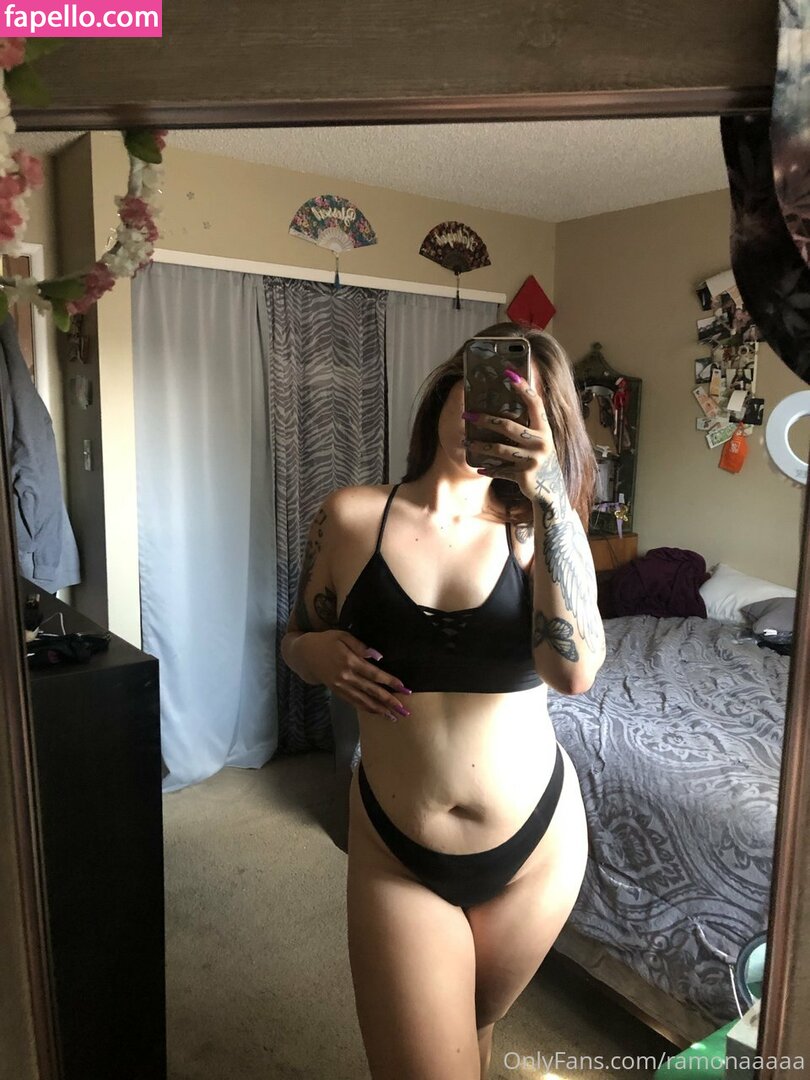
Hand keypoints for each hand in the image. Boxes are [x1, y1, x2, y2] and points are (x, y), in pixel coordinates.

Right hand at [301, 629, 411, 721]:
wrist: (304, 655)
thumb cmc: (326, 641)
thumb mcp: (342, 636)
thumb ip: (360, 646)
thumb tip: (379, 657)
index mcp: (349, 662)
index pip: (375, 674)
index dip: (390, 682)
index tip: (404, 688)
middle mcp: (346, 677)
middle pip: (372, 691)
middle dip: (390, 702)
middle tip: (405, 710)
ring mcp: (341, 687)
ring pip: (364, 701)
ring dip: (381, 710)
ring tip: (395, 717)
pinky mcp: (337, 691)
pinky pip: (355, 703)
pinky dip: (367, 709)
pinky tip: (378, 713)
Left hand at [462, 367, 568, 517]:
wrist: (552, 492)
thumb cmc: (542, 461)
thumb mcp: (541, 441)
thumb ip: (530, 426)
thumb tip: (507, 406)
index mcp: (545, 430)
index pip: (535, 403)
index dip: (523, 388)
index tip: (509, 373)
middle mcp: (541, 443)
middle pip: (508, 426)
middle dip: (485, 419)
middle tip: (468, 414)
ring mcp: (533, 460)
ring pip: (499, 449)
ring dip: (479, 446)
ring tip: (465, 441)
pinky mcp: (524, 476)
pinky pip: (501, 471)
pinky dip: (488, 469)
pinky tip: (478, 467)